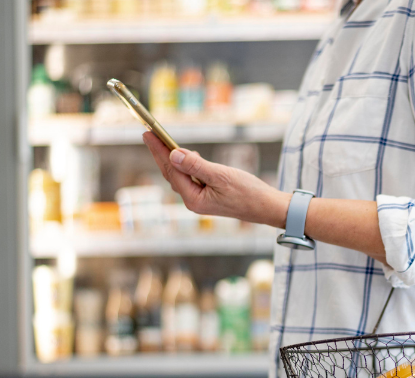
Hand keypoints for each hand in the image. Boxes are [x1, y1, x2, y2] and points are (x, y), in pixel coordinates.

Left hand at [142, 132, 288, 227]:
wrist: (267, 207)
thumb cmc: (248, 193)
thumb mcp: (221, 176)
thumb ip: (196, 166)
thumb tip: (174, 154)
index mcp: (193, 199)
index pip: (171, 170)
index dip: (158, 150)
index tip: (147, 133)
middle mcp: (193, 201)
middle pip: (171, 173)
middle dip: (160, 153)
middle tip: (149, 133)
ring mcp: (200, 200)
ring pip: (180, 176)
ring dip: (172, 158)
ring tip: (164, 141)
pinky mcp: (207, 196)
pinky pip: (190, 179)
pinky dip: (186, 165)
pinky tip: (189, 157)